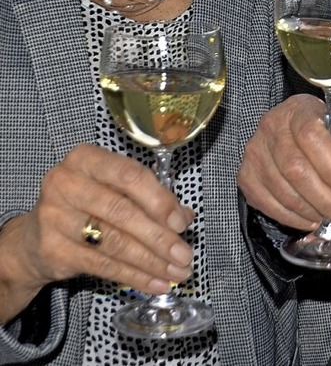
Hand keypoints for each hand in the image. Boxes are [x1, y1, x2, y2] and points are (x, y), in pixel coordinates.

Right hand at [0, 144, 193, 323]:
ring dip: (151, 261)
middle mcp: (66, 183)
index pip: (129, 176)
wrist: (33, 238)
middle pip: (122, 212)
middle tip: (184, 254)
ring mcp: (55, 218)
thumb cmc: (84, 205)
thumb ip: (147, 198)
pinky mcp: (53, 251)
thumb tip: (185, 217)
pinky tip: (155, 282)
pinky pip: (103, 266)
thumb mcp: (111, 189)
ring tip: (177, 272)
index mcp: (85, 159)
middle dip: (159, 236)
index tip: (181, 223)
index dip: (159, 200)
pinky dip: (134, 276)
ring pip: (114, 242)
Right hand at [238, 94, 330, 230]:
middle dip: (326, 199)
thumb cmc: (325, 136)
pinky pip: (268, 204)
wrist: (295, 137)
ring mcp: (255, 152)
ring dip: (312, 211)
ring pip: (283, 190)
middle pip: (296, 168)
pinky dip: (293, 218)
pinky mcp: (246, 176)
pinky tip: (312, 220)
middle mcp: (271, 126)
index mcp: (298, 110)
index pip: (311, 136)